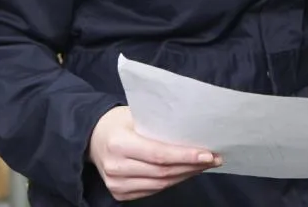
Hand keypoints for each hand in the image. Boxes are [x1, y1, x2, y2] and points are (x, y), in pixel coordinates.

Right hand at [88, 106, 220, 200]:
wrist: (92, 137)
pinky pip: (153, 190)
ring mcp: (116, 184)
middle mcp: (116, 166)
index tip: (208, 154)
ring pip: (160, 184)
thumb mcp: (136, 114)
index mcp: (119, 143)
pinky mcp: (119, 193)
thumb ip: (159, 123)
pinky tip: (186, 172)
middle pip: (162, 172)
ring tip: (204, 165)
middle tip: (215, 158)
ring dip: (185, 175)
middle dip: (192, 166)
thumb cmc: (119, 121)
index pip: (159, 154)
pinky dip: (172, 182)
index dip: (185, 156)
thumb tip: (194, 129)